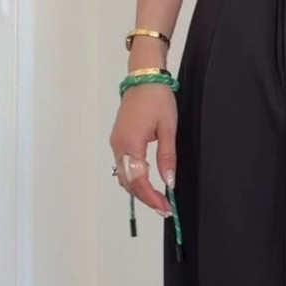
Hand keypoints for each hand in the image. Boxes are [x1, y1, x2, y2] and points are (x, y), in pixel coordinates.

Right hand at [110, 83, 177, 218]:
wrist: (143, 77)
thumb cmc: (158, 99)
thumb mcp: (168, 128)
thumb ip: (167, 157)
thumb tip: (169, 182)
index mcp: (131, 144)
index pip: (138, 180)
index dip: (151, 197)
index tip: (165, 208)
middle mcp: (119, 146)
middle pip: (128, 182)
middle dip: (145, 198)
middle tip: (164, 208)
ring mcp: (116, 143)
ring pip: (124, 176)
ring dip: (139, 190)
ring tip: (158, 199)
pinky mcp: (118, 140)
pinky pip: (123, 166)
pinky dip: (134, 179)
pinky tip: (147, 183)